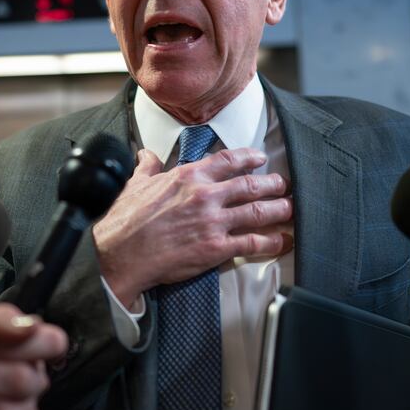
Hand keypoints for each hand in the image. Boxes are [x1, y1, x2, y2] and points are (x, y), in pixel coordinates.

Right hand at [92, 147, 292, 307]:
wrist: (118, 254)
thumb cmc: (124, 221)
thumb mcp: (135, 184)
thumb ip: (147, 168)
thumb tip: (147, 156)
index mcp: (187, 177)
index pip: (227, 160)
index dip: (249, 157)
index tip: (260, 158)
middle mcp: (205, 195)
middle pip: (251, 185)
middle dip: (272, 184)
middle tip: (283, 185)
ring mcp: (213, 222)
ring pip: (259, 211)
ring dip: (279, 209)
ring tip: (290, 209)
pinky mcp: (215, 248)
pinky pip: (253, 243)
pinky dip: (272, 242)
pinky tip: (282, 241)